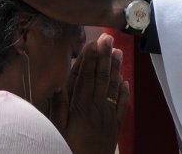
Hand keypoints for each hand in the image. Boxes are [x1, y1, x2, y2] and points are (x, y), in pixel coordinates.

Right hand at [50, 33, 128, 153]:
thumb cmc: (68, 148)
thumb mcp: (57, 129)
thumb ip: (58, 107)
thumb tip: (58, 84)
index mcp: (80, 107)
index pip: (85, 77)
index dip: (89, 59)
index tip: (93, 43)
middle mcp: (96, 108)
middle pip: (100, 77)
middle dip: (104, 56)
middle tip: (108, 38)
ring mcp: (108, 116)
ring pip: (112, 87)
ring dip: (115, 68)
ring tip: (118, 51)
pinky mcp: (115, 126)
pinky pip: (121, 106)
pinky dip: (124, 92)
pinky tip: (125, 81)